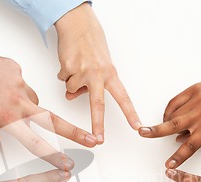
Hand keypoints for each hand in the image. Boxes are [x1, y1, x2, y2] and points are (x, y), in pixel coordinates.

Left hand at [0, 33, 97, 167]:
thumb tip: (3, 139)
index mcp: (7, 118)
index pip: (37, 143)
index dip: (54, 156)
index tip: (67, 163)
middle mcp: (18, 100)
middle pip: (54, 120)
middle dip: (75, 132)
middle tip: (92, 139)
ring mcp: (19, 81)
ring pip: (31, 100)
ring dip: (22, 106)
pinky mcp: (15, 68)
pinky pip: (20, 83)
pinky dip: (11, 89)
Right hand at [55, 3, 140, 142]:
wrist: (77, 23)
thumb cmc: (91, 44)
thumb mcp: (99, 66)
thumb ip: (92, 84)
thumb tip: (75, 96)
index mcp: (110, 74)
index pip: (123, 97)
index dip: (130, 113)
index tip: (136, 126)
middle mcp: (98, 74)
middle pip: (98, 104)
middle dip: (98, 124)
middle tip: (99, 139)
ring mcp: (82, 71)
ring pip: (73, 90)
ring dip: (72, 83)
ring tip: (76, 67)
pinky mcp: (68, 68)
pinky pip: (64, 79)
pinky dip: (64, 74)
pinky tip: (69, 62)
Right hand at [138, 60, 200, 167]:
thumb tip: (182, 139)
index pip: (189, 146)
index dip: (178, 158)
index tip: (168, 165)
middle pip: (173, 125)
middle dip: (155, 131)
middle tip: (142, 133)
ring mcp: (196, 100)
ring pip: (173, 114)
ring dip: (166, 123)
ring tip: (162, 127)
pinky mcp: (194, 89)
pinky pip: (175, 101)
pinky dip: (169, 110)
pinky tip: (168, 115)